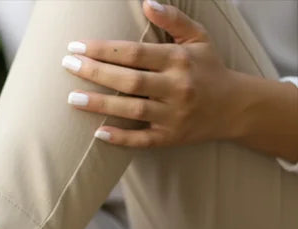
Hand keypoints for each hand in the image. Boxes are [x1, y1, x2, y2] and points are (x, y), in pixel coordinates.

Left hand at [63, 0, 237, 148]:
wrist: (234, 107)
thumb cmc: (208, 69)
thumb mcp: (198, 38)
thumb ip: (173, 20)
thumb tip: (147, 2)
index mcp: (178, 60)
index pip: (134, 53)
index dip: (103, 49)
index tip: (77, 46)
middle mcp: (176, 87)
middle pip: (129, 80)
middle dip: (95, 72)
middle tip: (67, 65)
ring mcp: (172, 115)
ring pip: (131, 110)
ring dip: (100, 105)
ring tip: (72, 99)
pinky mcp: (169, 137)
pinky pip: (141, 140)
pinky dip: (119, 138)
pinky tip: (97, 133)